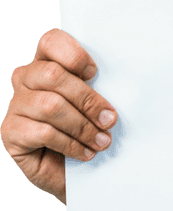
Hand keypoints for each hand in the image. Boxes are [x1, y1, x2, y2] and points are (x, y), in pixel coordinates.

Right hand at [2, 29, 117, 203]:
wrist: (74, 169)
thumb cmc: (89, 128)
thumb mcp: (97, 102)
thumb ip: (100, 87)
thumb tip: (124, 84)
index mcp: (47, 62)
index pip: (51, 40)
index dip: (74, 54)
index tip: (95, 73)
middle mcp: (25, 79)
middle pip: (53, 75)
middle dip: (88, 99)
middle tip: (110, 120)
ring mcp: (15, 105)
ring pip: (50, 106)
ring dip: (83, 126)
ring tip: (102, 141)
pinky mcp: (9, 132)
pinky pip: (43, 132)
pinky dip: (71, 144)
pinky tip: (85, 152)